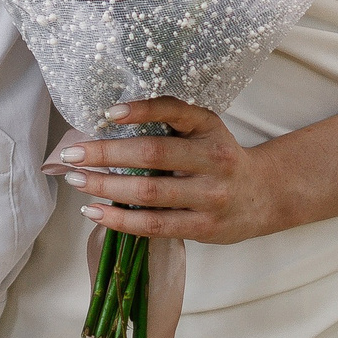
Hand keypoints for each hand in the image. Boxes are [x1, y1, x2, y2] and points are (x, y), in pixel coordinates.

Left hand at [42, 97, 290, 245]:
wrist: (264, 195)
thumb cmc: (220, 157)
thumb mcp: (205, 128)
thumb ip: (170, 120)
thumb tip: (110, 120)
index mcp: (209, 129)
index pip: (174, 111)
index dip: (141, 110)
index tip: (108, 112)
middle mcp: (212, 160)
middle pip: (152, 155)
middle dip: (106, 155)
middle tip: (72, 153)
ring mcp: (209, 197)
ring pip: (149, 193)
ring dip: (106, 188)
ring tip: (76, 181)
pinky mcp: (203, 228)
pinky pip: (155, 225)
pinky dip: (120, 220)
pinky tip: (95, 212)